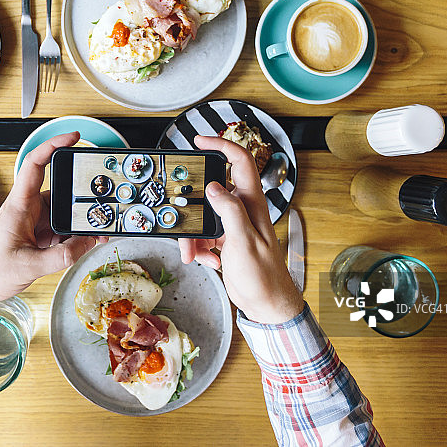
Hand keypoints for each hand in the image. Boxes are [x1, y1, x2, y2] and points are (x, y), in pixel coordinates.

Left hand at [0, 132, 96, 308]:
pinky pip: (59, 229)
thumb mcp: (29, 267)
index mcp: (18, 206)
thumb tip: (87, 244)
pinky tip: (83, 243)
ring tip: (95, 232)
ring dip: (77, 222)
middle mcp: (25, 209)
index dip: (54, 145)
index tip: (73, 138)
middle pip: (59, 191)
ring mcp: (31, 222)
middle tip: (99, 202)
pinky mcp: (34, 235)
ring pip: (62, 213)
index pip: (35, 164)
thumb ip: (62, 256)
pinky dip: (72, 235)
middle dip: (80, 197)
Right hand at [178, 136, 302, 323]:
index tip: (200, 141)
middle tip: (180, 213)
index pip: (240, 162)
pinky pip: (205, 235)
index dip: (221, 146)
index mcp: (252, 203)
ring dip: (194, 234)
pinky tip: (206, 259)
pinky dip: (200, 247)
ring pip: (205, 216)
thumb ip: (230, 211)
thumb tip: (214, 187)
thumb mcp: (244, 242)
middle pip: (212, 191)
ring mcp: (235, 225)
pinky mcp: (227, 240)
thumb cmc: (264, 276)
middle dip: (194, 205)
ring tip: (193, 253)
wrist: (266, 304)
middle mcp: (244, 210)